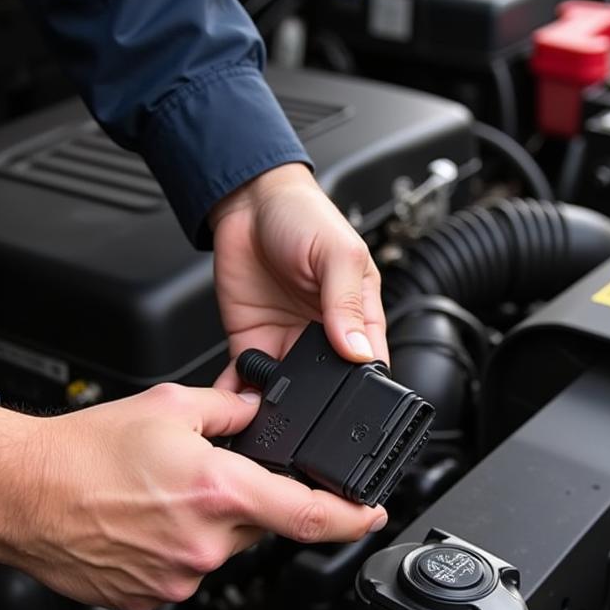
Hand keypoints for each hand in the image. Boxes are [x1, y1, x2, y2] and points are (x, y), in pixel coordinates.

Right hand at [0, 387, 386, 609]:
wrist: (22, 493)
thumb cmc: (83, 452)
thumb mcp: (169, 407)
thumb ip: (231, 409)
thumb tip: (259, 411)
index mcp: (218, 492)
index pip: (310, 516)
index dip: (352, 518)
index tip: (372, 515)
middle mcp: (204, 543)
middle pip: (259, 526)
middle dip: (246, 500)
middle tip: (203, 476)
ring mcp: (177, 577)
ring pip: (222, 549)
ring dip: (209, 523)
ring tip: (160, 496)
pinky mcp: (151, 598)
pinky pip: (187, 571)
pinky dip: (179, 547)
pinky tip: (145, 522)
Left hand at [209, 163, 387, 389]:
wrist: (248, 201)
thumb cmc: (303, 216)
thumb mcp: (338, 253)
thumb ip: (347, 303)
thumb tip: (357, 350)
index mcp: (358, 315)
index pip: (369, 362)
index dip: (363, 384)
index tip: (351, 397)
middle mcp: (324, 333)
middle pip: (328, 384)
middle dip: (318, 401)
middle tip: (306, 406)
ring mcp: (287, 339)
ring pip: (289, 390)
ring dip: (279, 403)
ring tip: (272, 409)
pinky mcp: (252, 341)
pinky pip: (249, 378)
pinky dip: (241, 393)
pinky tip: (240, 400)